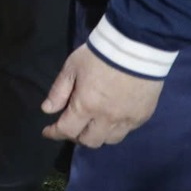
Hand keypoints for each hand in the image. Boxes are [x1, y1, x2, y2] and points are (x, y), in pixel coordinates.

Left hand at [42, 44, 163, 146]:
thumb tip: (47, 110)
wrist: (136, 48)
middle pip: (90, 141)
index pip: (67, 130)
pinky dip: (115, 129)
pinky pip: (126, 131)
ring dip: (97, 135)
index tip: (47, 132)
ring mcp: (127, 119)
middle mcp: (107, 119)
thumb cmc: (98, 56)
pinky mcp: (143, 116)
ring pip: (109, 140)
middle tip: (71, 127)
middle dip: (76, 137)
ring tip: (92, 125)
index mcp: (86, 106)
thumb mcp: (71, 68)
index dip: (55, 133)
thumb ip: (59, 91)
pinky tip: (111, 118)